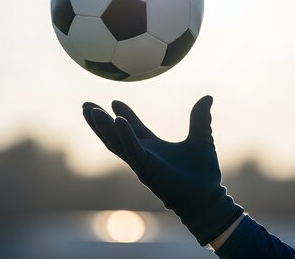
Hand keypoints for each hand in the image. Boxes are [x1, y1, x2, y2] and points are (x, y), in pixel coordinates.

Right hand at [82, 96, 242, 245]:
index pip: (134, 129)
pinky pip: (133, 151)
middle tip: (86, 105)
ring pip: (117, 143)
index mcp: (154, 149)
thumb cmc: (204, 173)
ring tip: (90, 110)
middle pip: (116, 136)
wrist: (208, 197)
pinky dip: (125, 135)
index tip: (115, 101)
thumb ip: (200, 119)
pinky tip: (118, 120)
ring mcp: (143, 163)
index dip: (124, 115)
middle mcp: (144, 156)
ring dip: (102, 126)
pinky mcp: (147, 170)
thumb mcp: (202, 138)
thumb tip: (208, 98)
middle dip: (100, 122)